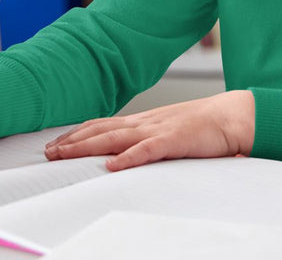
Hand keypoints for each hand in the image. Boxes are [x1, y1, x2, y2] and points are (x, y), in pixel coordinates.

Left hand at [44, 90, 254, 171]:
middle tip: (48, 151)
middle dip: (72, 141)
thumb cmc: (205, 126)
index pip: (103, 124)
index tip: (57, 141)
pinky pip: (147, 150)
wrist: (233, 115)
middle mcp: (146, 122)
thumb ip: (149, 139)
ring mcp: (158, 130)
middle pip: (101, 130)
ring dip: (87, 147)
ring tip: (65, 155)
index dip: (78, 133)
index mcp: (145, 120)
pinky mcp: (174, 140)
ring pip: (115, 138)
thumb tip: (127, 154)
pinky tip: (112, 166)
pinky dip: (128, 157)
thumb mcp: (170, 130)